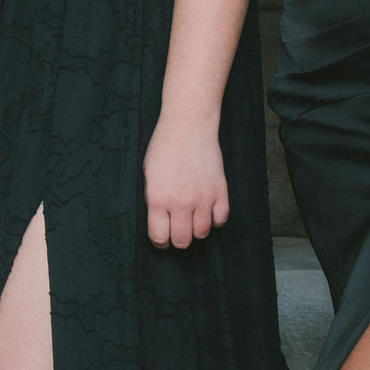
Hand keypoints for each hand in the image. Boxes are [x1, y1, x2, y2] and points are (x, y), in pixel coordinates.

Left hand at [143, 116, 229, 248]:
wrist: (188, 127)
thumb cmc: (164, 148)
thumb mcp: (148, 176)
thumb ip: (154, 201)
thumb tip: (160, 223)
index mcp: (158, 199)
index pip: (159, 237)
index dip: (159, 241)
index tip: (161, 238)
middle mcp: (181, 203)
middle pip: (182, 241)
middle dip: (177, 239)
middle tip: (176, 230)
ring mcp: (203, 198)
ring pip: (202, 233)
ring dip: (196, 229)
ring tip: (191, 218)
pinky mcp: (220, 192)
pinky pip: (220, 220)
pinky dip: (214, 220)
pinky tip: (207, 210)